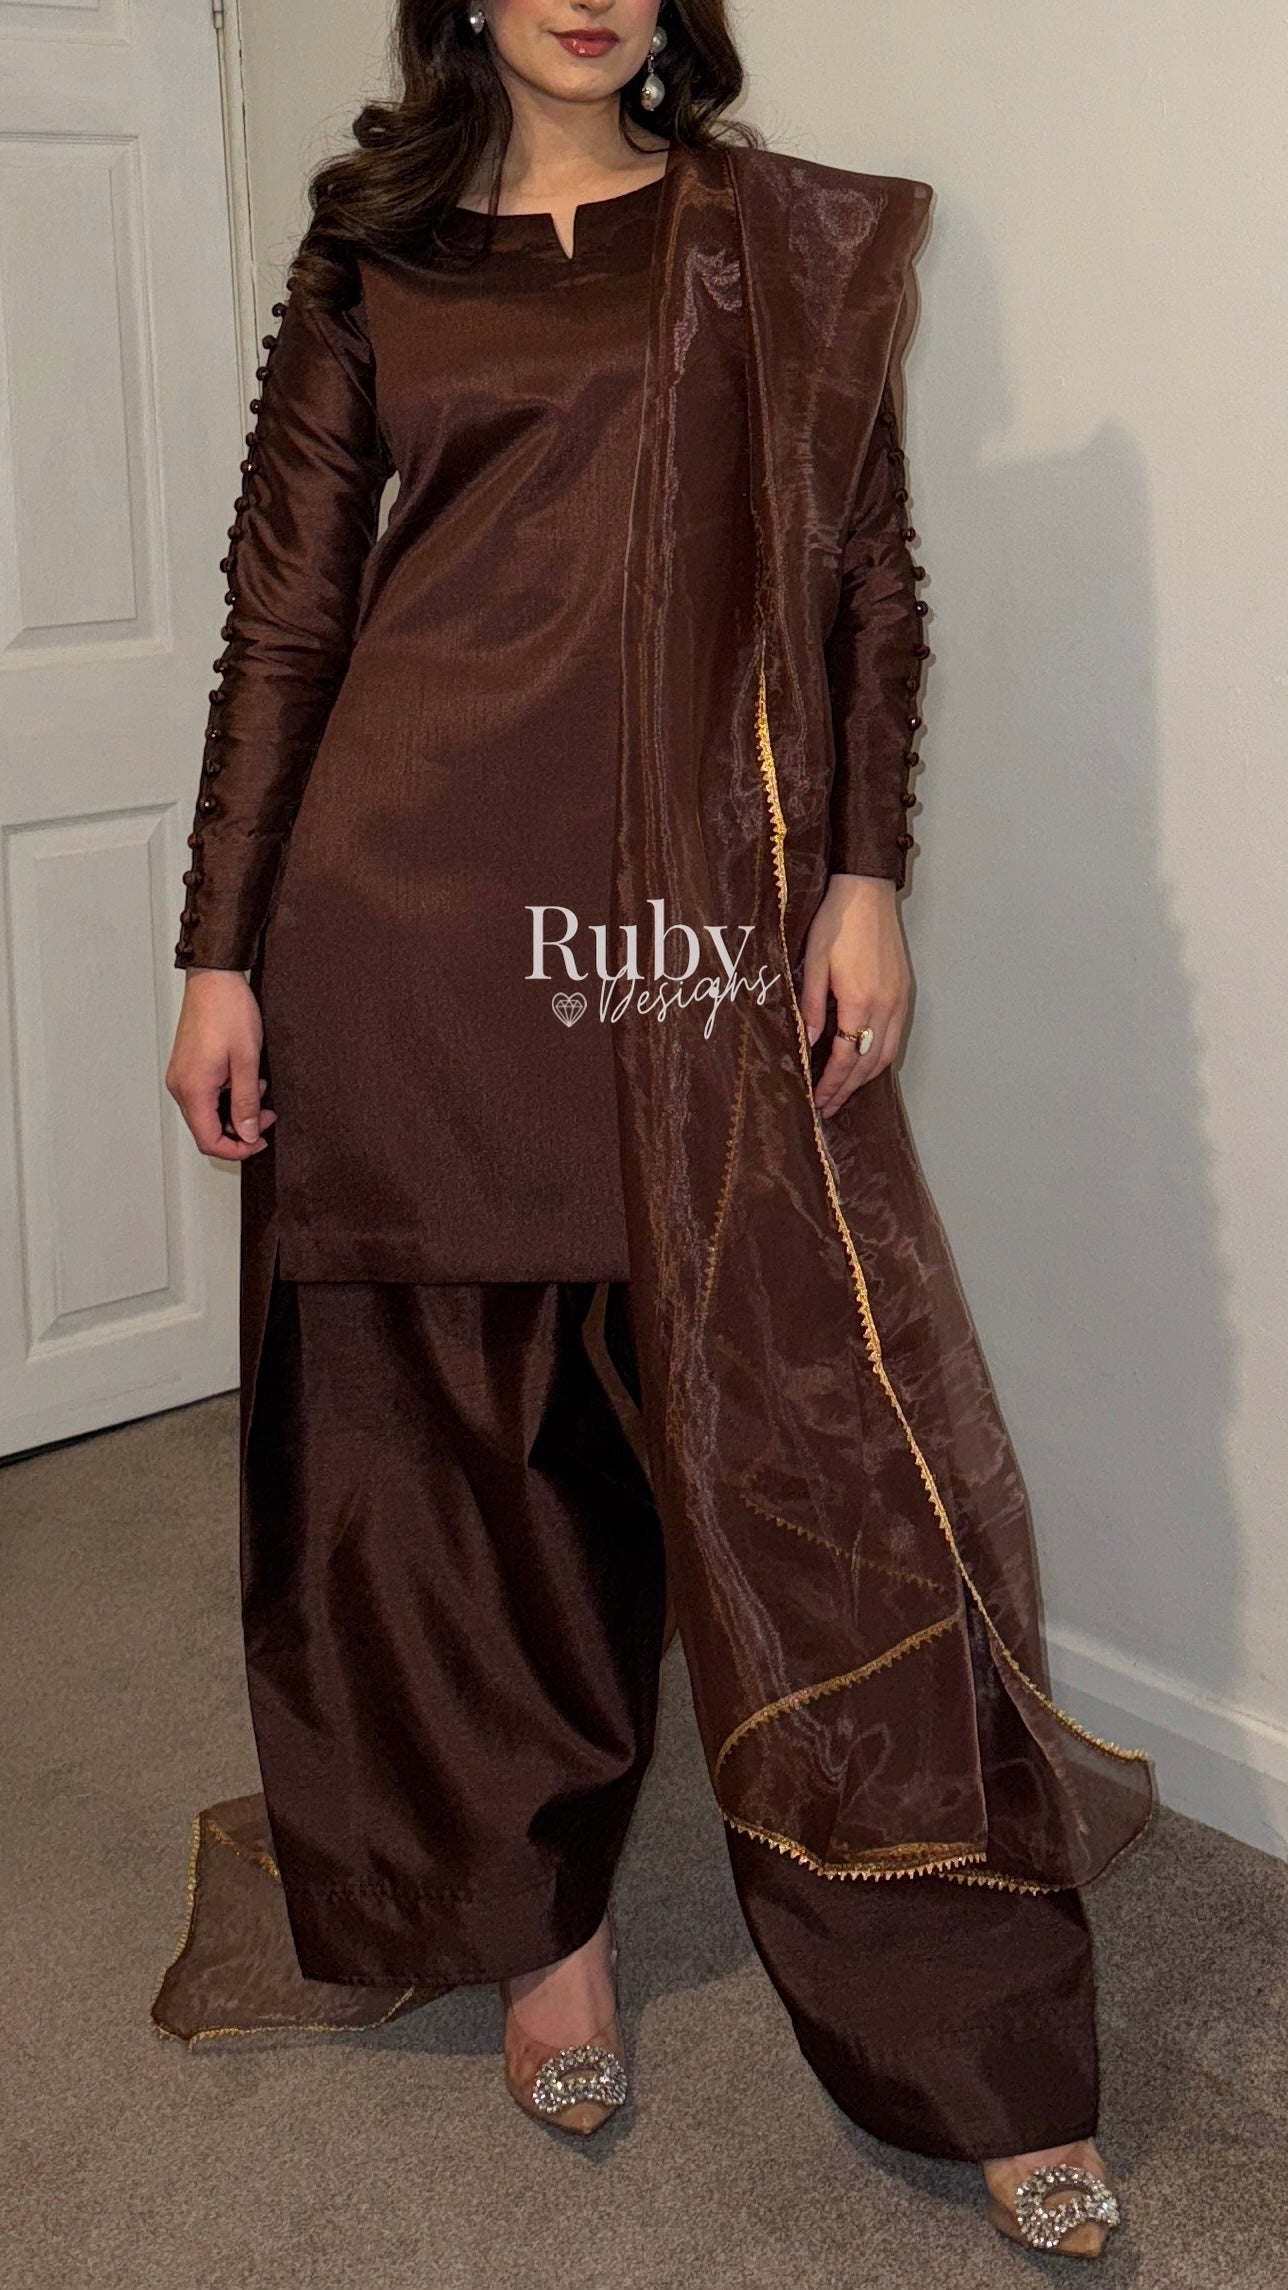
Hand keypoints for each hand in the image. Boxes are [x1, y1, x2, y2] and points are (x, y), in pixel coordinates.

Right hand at [165, 969, 276, 1160]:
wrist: (214, 979)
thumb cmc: (228, 1010)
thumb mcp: (247, 1061)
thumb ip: (246, 1102)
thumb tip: (248, 1133)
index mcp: (193, 1089)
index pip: (209, 1141)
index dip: (236, 1150)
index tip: (259, 1142)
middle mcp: (181, 1087)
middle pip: (206, 1130)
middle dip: (240, 1129)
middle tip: (266, 1115)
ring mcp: (181, 1077)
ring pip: (207, 1114)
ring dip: (235, 1110)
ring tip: (257, 1089)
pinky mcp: (186, 1069)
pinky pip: (205, 1097)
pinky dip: (227, 1096)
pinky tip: (244, 1079)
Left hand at [800, 874, 909, 1115]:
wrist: (866, 892)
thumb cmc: (835, 923)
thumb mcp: (813, 963)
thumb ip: (812, 1006)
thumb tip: (808, 1042)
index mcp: (860, 1001)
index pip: (846, 1058)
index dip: (831, 1084)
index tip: (816, 1100)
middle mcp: (886, 1006)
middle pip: (868, 1064)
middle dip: (847, 1089)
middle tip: (827, 1107)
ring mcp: (899, 1000)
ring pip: (886, 1054)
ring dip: (865, 1078)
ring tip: (844, 1092)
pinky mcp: (904, 992)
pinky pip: (895, 1037)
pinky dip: (879, 1058)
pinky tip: (864, 1063)